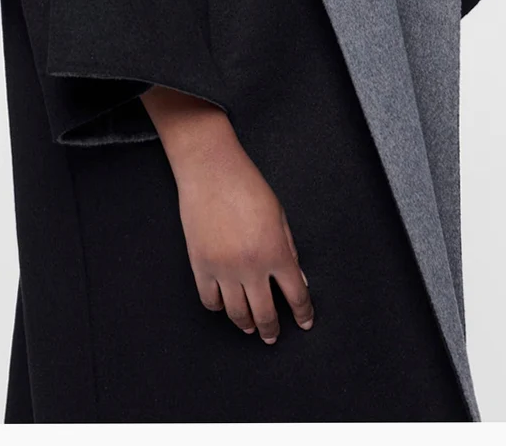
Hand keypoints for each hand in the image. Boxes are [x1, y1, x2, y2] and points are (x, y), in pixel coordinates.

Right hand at [140, 86, 314, 342]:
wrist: (210, 170)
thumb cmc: (247, 185)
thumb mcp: (279, 215)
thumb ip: (289, 249)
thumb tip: (296, 279)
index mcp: (276, 251)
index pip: (296, 295)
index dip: (302, 312)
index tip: (304, 321)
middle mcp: (251, 266)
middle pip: (265, 313)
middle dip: (272, 329)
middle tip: (273, 335)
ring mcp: (224, 269)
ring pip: (236, 313)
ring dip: (246, 323)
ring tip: (250, 326)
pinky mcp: (200, 265)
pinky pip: (210, 300)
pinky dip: (218, 307)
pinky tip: (224, 305)